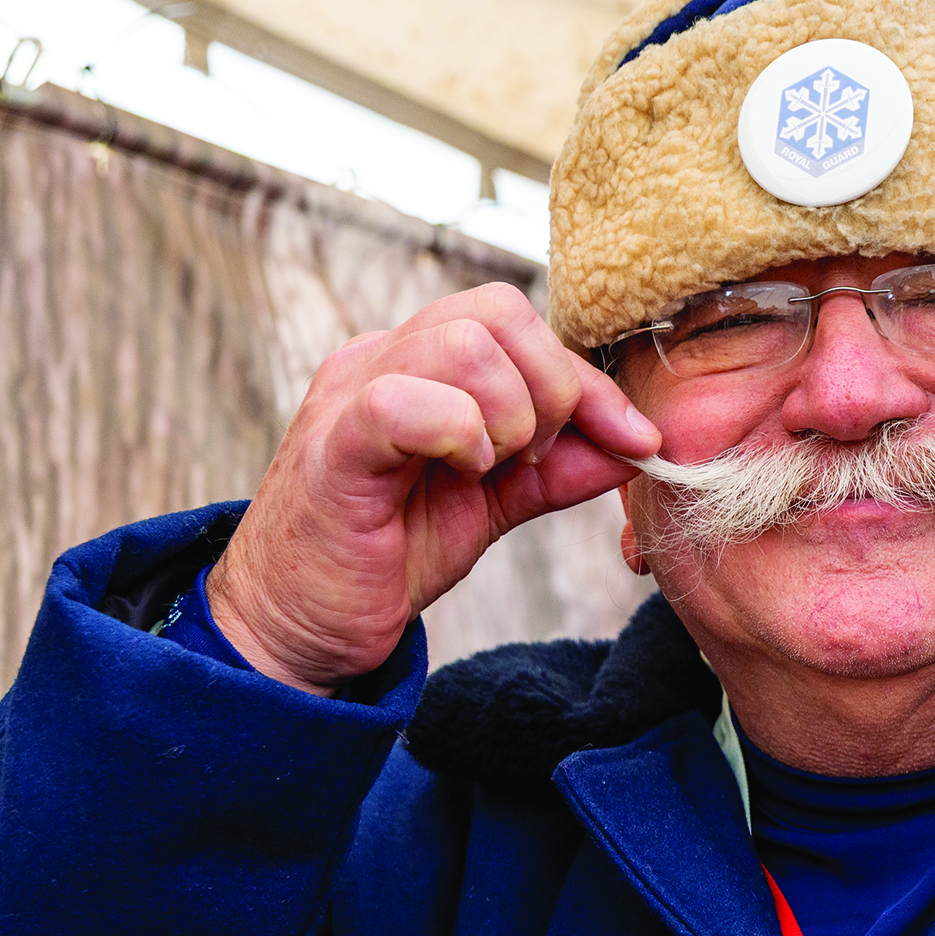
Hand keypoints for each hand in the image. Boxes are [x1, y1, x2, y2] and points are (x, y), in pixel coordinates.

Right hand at [208, 284, 659, 690]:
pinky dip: (459, 436)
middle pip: (498, 310)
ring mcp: (351, 393)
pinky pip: (406, 401)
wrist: (300, 624)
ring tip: (485, 472)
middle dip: (551, 389)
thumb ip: (553, 470)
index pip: (519, 326)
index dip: (588, 381)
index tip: (633, 440)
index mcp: (418, 364)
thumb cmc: (384, 559)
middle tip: (529, 460)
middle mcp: (381, 359)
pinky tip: (459, 476)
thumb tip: (634, 444)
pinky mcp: (335, 444)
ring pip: (463, 344)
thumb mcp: (489, 506)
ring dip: (507, 416)